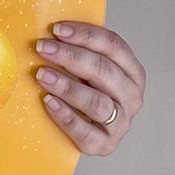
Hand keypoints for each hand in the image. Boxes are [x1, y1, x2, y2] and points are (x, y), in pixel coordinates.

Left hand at [37, 21, 144, 155]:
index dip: (85, 35)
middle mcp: (132, 96)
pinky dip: (66, 116)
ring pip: (97, 102)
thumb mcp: (90, 69)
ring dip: (67, 86)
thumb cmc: (87, 91)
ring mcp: (122, 122)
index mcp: (133, 72)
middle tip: (43, 48)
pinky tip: (48, 102)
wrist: (88, 131)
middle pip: (104, 71)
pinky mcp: (106, 144)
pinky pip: (86, 132)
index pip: (113, 45)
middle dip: (70, 56)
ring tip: (42, 75)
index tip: (57, 29)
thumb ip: (80, 50)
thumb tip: (50, 30)